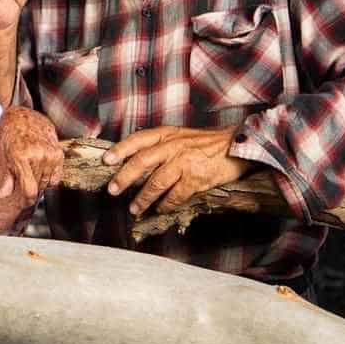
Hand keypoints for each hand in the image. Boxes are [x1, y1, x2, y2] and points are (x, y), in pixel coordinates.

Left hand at [0, 107, 63, 204]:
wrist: (24, 117)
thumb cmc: (11, 135)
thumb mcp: (5, 156)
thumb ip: (6, 179)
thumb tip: (1, 196)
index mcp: (21, 157)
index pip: (29, 190)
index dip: (27, 200)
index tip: (26, 200)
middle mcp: (37, 155)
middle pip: (38, 187)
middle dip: (32, 187)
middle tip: (25, 177)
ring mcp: (49, 154)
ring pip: (47, 182)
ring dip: (40, 180)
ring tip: (33, 168)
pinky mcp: (58, 153)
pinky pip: (56, 176)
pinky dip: (50, 175)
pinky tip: (42, 165)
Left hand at [103, 126, 252, 214]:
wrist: (238, 145)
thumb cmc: (206, 142)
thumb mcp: (180, 135)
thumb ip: (160, 144)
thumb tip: (135, 159)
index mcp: (167, 134)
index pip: (138, 139)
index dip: (121, 149)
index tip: (106, 160)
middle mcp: (173, 146)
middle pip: (142, 162)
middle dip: (124, 177)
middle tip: (112, 190)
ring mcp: (185, 162)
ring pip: (156, 182)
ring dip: (143, 198)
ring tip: (134, 208)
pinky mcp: (197, 178)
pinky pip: (176, 195)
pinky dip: (166, 204)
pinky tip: (160, 209)